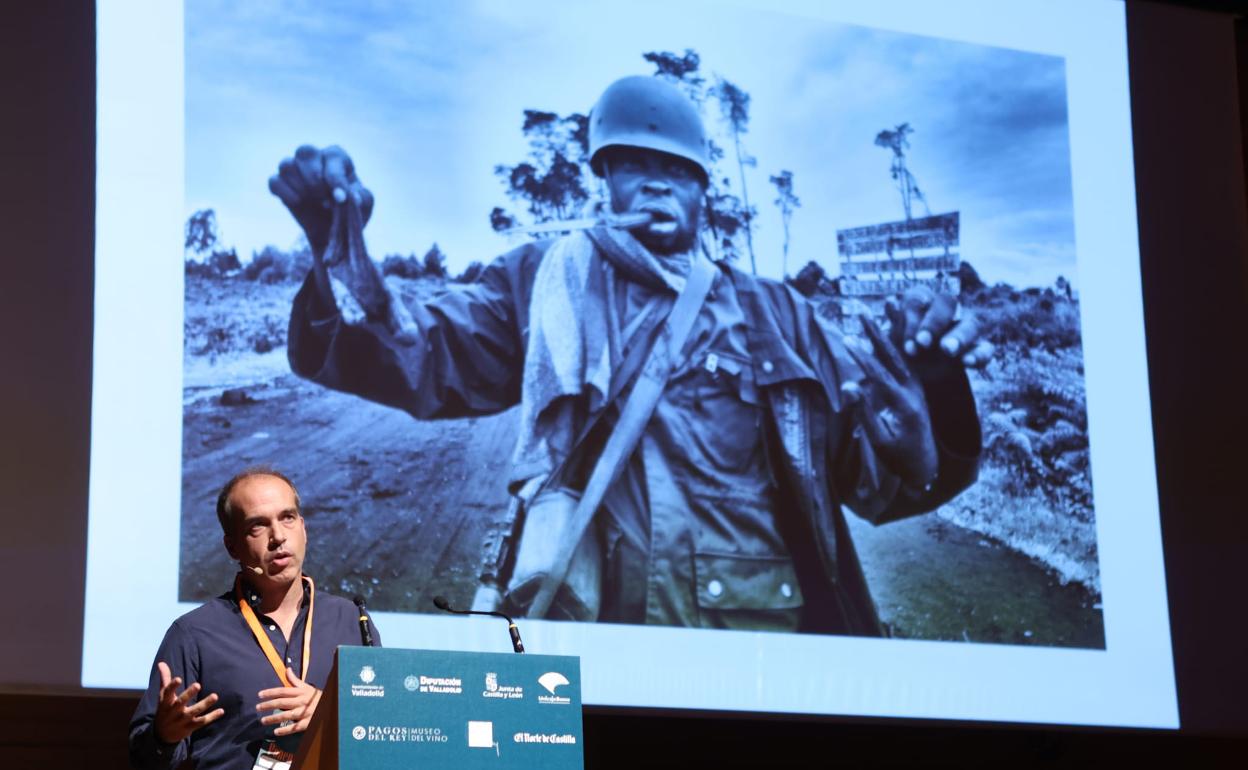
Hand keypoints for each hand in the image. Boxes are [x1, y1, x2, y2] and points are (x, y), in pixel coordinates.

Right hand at [152, 661, 223, 743]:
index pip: (168, 693)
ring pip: (194, 711)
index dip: (172, 686)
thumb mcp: (163, 696)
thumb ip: (165, 679)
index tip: (178, 678)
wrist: (162, 735)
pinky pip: (202, 722)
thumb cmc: (165, 710)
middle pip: (181, 702)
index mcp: (166, 702)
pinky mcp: (190, 727)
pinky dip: (212, 717)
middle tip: (198, 684)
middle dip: (189, 694)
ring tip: (215, 696)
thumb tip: (161, 662)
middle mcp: (174, 711)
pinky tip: (221, 711)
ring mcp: (182, 720)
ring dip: (205, 704)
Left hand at [256, 668, 321, 735]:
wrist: (330, 706)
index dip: (271, 692)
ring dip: (274, 718)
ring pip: (286, 716)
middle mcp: (301, 702)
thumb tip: (287, 669)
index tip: (260, 695)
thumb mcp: (307, 687)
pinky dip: (285, 730)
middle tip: (258, 707)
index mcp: (300, 692)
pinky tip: (276, 731)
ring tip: (263, 720)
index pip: (283, 691)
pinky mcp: (307, 723)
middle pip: (282, 703)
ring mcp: (304, 713)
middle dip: (269, 705)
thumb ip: (295, 680)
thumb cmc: (316, 696)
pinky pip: (294, 727)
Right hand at [268, 145, 373, 256]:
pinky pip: (274, 181)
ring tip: (313, 202)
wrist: (332, 230)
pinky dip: (285, 193)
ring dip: (300, 186)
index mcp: (337, 158)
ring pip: (287, 165)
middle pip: (305, 152)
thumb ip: (361, 198)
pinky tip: (298, 203)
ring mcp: (295, 170)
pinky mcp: (281, 184)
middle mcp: (314, 158)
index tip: (340, 199)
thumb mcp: (364, 205)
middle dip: (314, 178)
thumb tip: (350, 196)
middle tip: (323, 198)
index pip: (332, 157)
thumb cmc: (350, 210)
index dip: (335, 178)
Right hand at [843, 316, 938, 486]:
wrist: (926, 467)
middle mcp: (915, 391)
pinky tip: (893, 323)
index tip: (846, 339)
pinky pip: (908, 359)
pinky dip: (901, 340)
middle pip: (895, 355)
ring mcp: (919, 388)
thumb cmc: (898, 457)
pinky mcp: (918, 387)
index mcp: (905, 406)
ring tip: (884, 306)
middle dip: (877, 332)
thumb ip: (864, 411)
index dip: (862, 357)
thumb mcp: (879, 440)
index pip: (881, 376)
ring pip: (905, 352)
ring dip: (893, 328)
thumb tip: (850, 384)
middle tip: (862, 311)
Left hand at [884, 286, 993, 377]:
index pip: (919, 296)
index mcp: (921, 304)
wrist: (915, 380)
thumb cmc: (901, 354)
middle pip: (947, 302)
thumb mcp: (892, 342)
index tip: (906, 342)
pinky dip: (979, 354)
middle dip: (934, 322)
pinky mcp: (977, 349)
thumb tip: (890, 302)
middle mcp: (944, 312)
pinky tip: (967, 363)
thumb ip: (895, 324)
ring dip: (959, 336)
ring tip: (947, 350)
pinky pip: (985, 347)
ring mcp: (963, 329)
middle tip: (922, 343)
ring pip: (971, 323)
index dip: (911, 316)